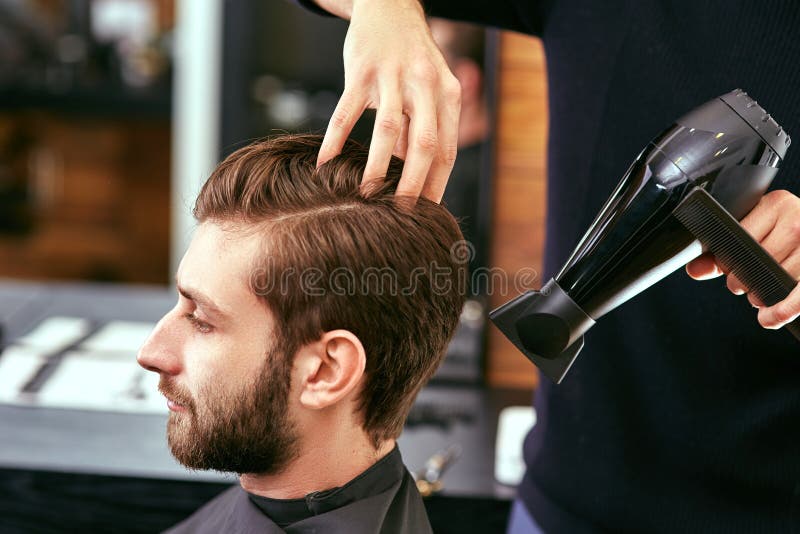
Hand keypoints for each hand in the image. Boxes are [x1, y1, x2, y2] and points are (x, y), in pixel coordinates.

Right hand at [316, 0, 460, 202]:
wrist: (389, 6)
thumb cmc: (410, 59)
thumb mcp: (427, 90)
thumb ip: (421, 130)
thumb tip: (412, 177)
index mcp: (447, 95)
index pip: (446, 150)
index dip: (437, 184)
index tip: (427, 213)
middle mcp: (425, 84)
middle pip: (424, 143)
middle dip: (413, 183)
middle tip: (400, 213)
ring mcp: (393, 76)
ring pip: (388, 128)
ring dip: (378, 165)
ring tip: (367, 195)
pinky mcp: (361, 70)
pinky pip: (347, 111)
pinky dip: (336, 139)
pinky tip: (326, 162)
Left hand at [686, 189, 799, 328]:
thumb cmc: (788, 234)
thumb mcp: (756, 233)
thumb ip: (723, 252)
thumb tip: (694, 270)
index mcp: (776, 205)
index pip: (738, 239)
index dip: (728, 260)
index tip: (729, 268)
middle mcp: (796, 221)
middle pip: (755, 262)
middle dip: (742, 280)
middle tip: (744, 284)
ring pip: (774, 280)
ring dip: (760, 296)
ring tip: (760, 292)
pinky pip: (796, 299)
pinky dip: (778, 312)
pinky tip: (767, 319)